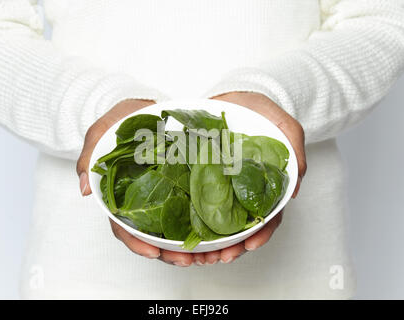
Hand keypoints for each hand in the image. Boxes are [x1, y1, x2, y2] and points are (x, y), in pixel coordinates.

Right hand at [76, 99, 200, 266]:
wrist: (145, 105)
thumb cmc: (121, 119)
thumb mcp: (101, 132)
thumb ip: (90, 156)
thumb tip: (85, 188)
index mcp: (121, 193)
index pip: (123, 226)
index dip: (136, 243)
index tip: (154, 252)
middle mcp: (142, 198)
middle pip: (151, 234)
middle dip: (168, 252)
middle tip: (188, 259)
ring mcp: (162, 192)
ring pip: (171, 227)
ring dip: (186, 244)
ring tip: (205, 253)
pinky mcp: (181, 183)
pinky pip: (189, 206)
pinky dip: (198, 222)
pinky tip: (212, 230)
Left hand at [203, 92, 306, 262]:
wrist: (229, 95)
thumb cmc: (257, 108)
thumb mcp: (282, 122)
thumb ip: (293, 146)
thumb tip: (294, 188)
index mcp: (264, 181)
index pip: (268, 215)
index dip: (261, 233)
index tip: (248, 245)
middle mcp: (243, 188)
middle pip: (243, 225)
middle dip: (233, 246)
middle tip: (220, 257)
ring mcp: (222, 185)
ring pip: (220, 221)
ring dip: (213, 242)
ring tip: (201, 255)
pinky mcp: (201, 178)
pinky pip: (198, 204)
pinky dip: (194, 222)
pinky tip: (187, 233)